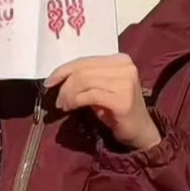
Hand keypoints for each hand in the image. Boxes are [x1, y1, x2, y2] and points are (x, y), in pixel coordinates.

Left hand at [45, 54, 160, 150]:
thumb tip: (59, 77)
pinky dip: (75, 101)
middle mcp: (125, 66)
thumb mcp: (102, 88)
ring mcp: (126, 81)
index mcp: (121, 59)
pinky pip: (90, 95)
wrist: (140, 131)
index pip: (85, 60)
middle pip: (83, 70)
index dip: (64, 70)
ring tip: (64, 106)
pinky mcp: (122, 98)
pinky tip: (71, 108)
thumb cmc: (117, 110)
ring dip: (68, 95)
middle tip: (58, 101)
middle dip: (65, 85)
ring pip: (84, 81)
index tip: (50, 82)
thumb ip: (86, 77)